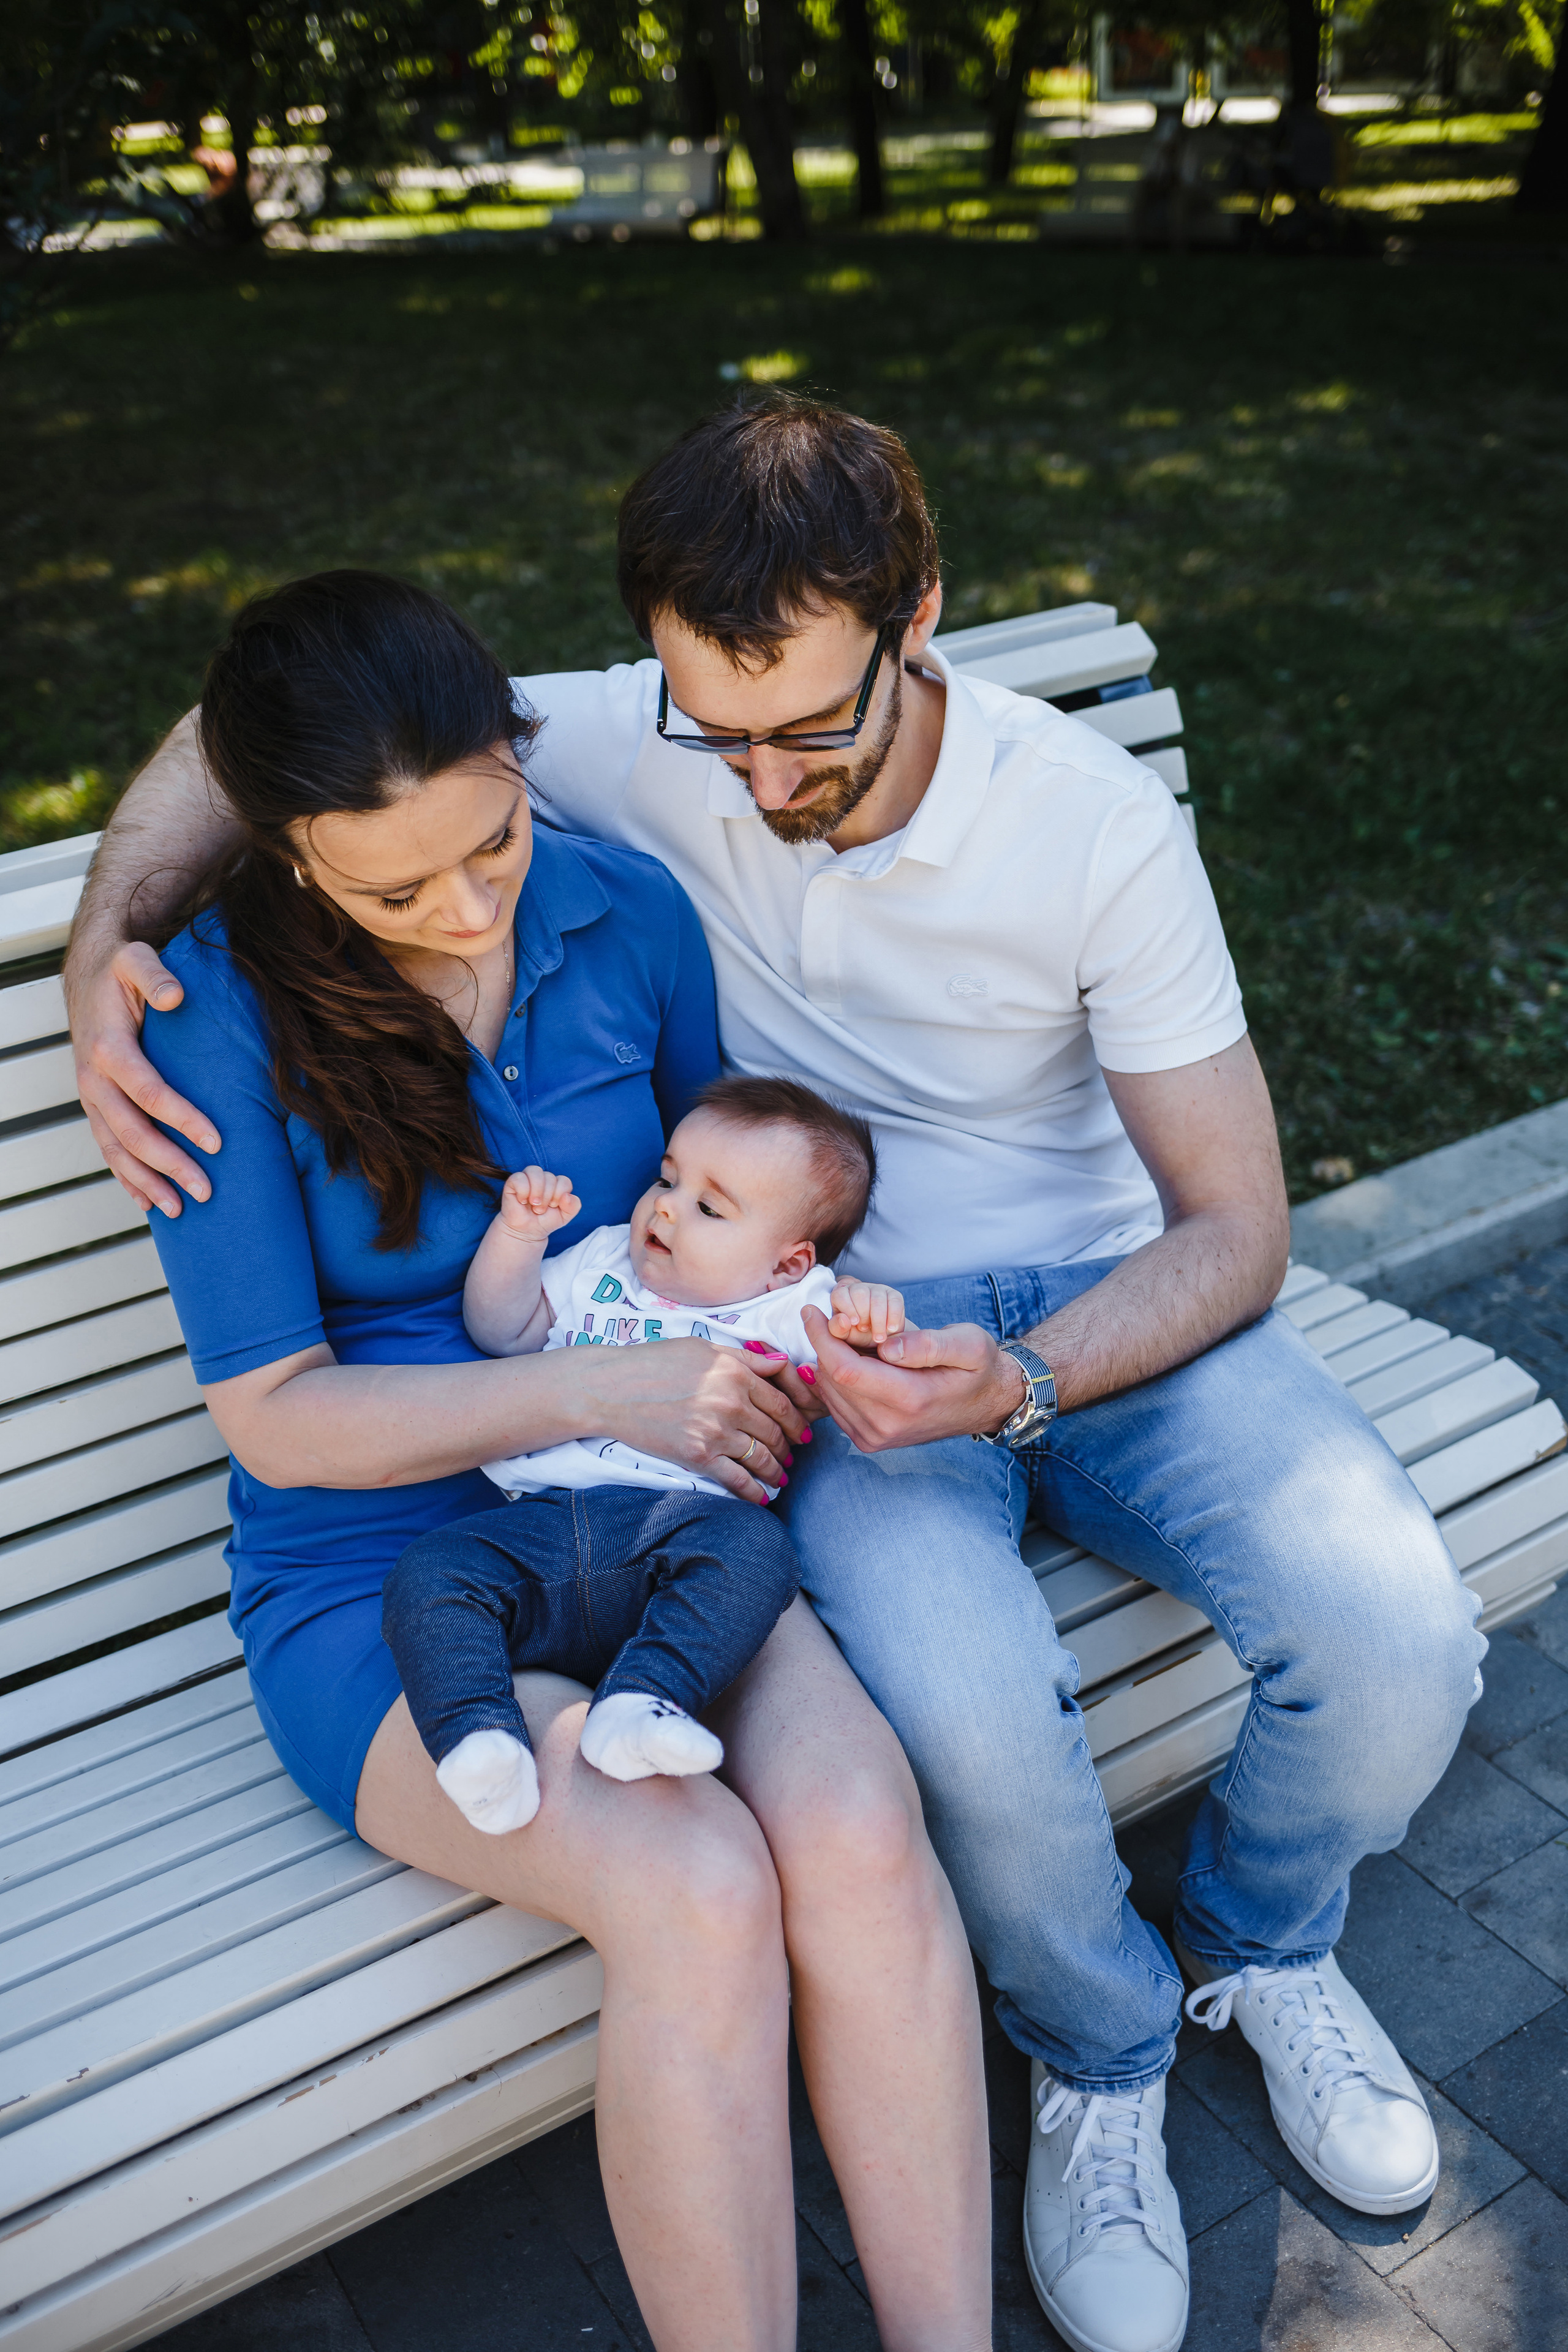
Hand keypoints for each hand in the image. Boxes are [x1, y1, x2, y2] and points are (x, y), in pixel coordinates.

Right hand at [66, 941, 220, 1216]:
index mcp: (109, 1049)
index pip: (149, 1093)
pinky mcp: (96, 1105)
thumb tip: (175, 996)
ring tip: (179, 1210)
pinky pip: (108, 1148)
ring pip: (116, 1150)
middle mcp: (95, 1080)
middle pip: (132, 1133)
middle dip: (169, 1165)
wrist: (87, 975)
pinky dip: (126, 1177)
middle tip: (206, 1191)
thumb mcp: (136, 960)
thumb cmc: (119, 969)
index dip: (182, 1120)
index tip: (217, 1142)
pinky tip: (147, 1202)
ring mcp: (93, 1097)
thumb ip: (154, 975)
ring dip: (146, 1182)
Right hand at [498, 1167, 580, 1242]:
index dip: (560, 1195)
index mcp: (556, 1184)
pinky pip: (519, 1177)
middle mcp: (542, 1178)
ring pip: (535, 1171)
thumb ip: (573, 1206)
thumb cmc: (545, 1221)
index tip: (553, 1206)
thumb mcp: (565, 1217)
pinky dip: (523, 1191)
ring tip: (534, 1204)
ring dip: (536, 1191)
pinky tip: (522, 1201)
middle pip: (550, 1177)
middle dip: (547, 1197)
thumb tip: (567, 1195)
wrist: (527, 1232)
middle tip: (541, 1209)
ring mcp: (527, 1178)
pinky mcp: (513, 1182)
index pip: (564, 1181)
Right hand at [583, 1338, 812, 1504]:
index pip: (781, 1402)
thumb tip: (782, 1365)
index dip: (797, 1420)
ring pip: (762, 1457)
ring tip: (779, 1476)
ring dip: (776, 1470)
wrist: (612, 1388)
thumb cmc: (654, 1362)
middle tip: (793, 1454)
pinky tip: (762, 1497)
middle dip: (789, 1446)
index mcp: (736, 1372)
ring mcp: (715, 1431)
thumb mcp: (704, 1348)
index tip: (802, 1430)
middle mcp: (731, 1402)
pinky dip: (754, 1492)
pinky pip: (737, 1479)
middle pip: (776, 1431)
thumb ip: (746, 1358)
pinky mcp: (698, 1455)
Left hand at [799, 1305, 1027, 1454]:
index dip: (821, 1338)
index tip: (811, 1311)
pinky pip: (834, 1405)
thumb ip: (928, 1344)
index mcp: (910, 1400)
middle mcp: (887, 1426)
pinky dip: (835, 1380)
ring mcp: (876, 1437)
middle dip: (825, 1345)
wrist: (985, 1405)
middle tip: (838, 1320)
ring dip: (829, 1362)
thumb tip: (887, 1346)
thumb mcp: (968, 1344)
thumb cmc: (976, 1367)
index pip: (845, 1370)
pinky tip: (854, 1362)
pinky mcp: (869, 1440)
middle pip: (831, 1380)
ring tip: (851, 1341)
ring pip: (828, 1393)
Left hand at [826, 1279, 905, 1350]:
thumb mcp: (844, 1335)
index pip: (840, 1294)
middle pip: (860, 1294)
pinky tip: (890, 1329)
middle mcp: (859, 1288)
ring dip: (878, 1320)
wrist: (879, 1339)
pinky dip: (893, 1317)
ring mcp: (877, 1289)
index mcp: (842, 1295)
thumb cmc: (857, 1334)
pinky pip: (895, 1302)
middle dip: (863, 1315)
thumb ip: (837, 1328)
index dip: (847, 1308)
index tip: (854, 1323)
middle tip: (864, 1329)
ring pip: (877, 1299)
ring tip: (878, 1336)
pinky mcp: (894, 1295)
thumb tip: (843, 1320)